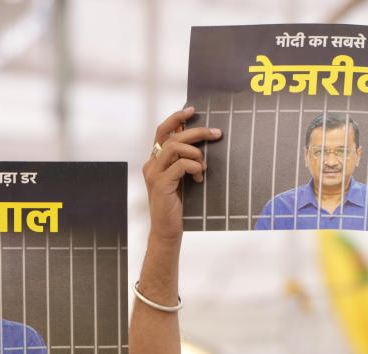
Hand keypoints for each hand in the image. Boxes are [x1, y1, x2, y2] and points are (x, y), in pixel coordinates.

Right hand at [142, 106, 220, 242]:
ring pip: (176, 147)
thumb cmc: (176, 205)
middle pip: (173, 136)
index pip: (162, 131)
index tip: (192, 110)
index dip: (176, 118)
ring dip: (196, 153)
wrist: (166, 229)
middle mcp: (151, 164)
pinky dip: (194, 167)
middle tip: (216, 134)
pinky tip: (199, 177)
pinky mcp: (160, 183)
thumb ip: (183, 160)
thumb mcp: (180, 178)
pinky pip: (181, 164)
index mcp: (154, 160)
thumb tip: (199, 141)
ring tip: (204, 166)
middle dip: (197, 132)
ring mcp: (154, 173)